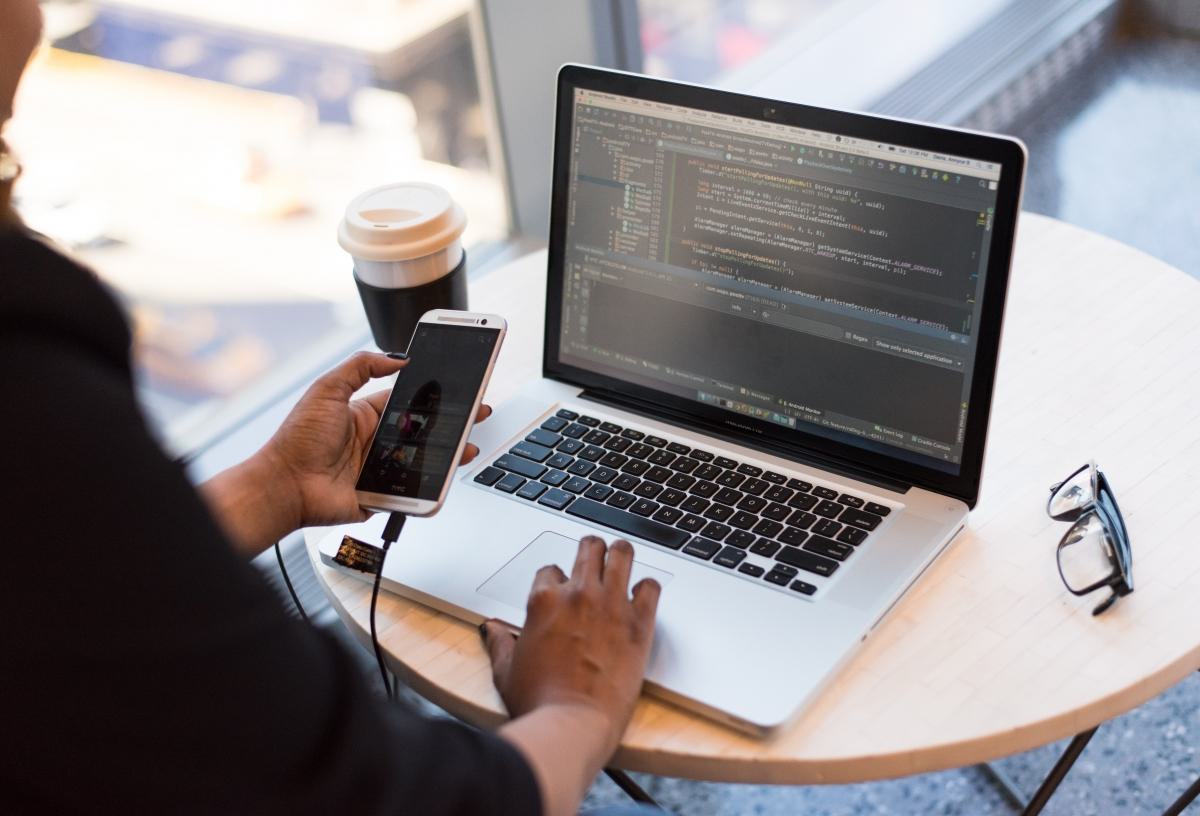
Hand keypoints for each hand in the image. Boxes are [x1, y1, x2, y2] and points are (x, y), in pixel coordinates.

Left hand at [262, 351, 490, 529]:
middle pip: (423, 431)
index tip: (456, 389)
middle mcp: (375, 441)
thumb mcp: (327, 389)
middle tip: (476, 415)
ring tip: (468, 446)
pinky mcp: (382, 495)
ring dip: (448, 454)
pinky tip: (446, 475)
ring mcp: (380, 469)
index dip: (433, 396)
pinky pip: (412, 490)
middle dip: (451, 424)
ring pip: (424, 461)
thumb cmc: (297, 440)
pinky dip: (430, 485)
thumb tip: (396, 357)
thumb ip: (360, 366)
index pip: (408, 402)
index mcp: (365, 415)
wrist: (285, 485)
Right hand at [483, 537, 661, 758]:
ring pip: (622, 554)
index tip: (561, 591)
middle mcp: (578, 594)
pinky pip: (651, 586)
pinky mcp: (639, 623)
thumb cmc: (539, 702)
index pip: (551, 570)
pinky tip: (643, 596)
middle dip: (591, 550)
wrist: (572, 724)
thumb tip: (492, 629)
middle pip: (589, 548)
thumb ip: (500, 643)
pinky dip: (648, 588)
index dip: (556, 580)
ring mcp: (611, 605)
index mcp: (544, 601)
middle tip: (595, 558)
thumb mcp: (506, 671)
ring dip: (621, 554)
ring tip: (622, 559)